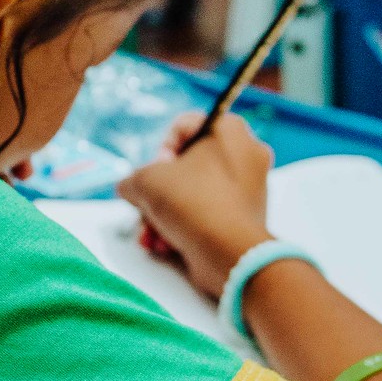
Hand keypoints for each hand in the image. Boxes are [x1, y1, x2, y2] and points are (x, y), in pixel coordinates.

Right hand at [116, 111, 273, 299]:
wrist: (229, 253)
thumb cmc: (191, 203)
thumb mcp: (145, 181)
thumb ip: (132, 179)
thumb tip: (131, 188)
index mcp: (230, 131)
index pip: (183, 127)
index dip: (161, 150)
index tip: (157, 171)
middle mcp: (246, 155)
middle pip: (185, 166)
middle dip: (158, 193)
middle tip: (147, 207)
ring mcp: (250, 188)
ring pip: (193, 194)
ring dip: (165, 215)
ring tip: (151, 235)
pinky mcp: (246, 218)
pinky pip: (207, 214)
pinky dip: (184, 227)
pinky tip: (165, 245)